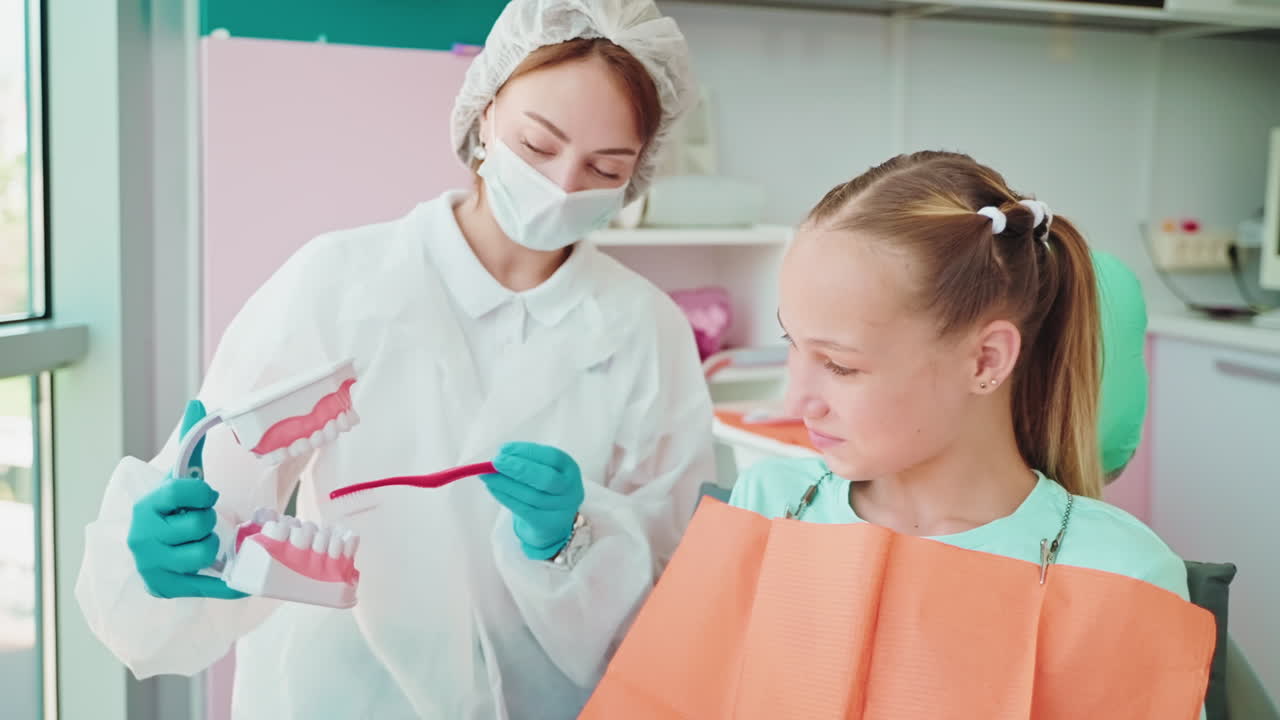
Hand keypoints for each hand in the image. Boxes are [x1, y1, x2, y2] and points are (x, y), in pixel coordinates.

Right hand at [126, 400, 247, 599]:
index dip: (204, 493)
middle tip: (200, 522)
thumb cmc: (170, 509)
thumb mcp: (178, 476)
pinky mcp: (165, 589)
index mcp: (145, 505)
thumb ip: (191, 443)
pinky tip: (241, 582)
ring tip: (202, 542)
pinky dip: (228, 585)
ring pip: (204, 554)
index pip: (185, 492)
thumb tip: (199, 403)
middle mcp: (142, 537)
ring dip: (212, 547)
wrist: (148, 546)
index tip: (205, 495)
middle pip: (200, 525)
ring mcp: (152, 566)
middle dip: (207, 521)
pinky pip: (208, 587)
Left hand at [483, 443, 584, 560]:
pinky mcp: (546, 524)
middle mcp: (570, 489)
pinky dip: (504, 497)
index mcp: (570, 469)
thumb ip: (526, 461)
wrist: (553, 523)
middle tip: (495, 462)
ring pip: (530, 495)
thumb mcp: (544, 470)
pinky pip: (522, 510)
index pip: (552, 457)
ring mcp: (560, 509)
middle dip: (518, 468)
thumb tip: (500, 455)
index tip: (504, 449)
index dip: (527, 452)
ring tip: (487, 475)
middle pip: (546, 478)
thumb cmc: (545, 489)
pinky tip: (492, 488)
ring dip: (505, 483)